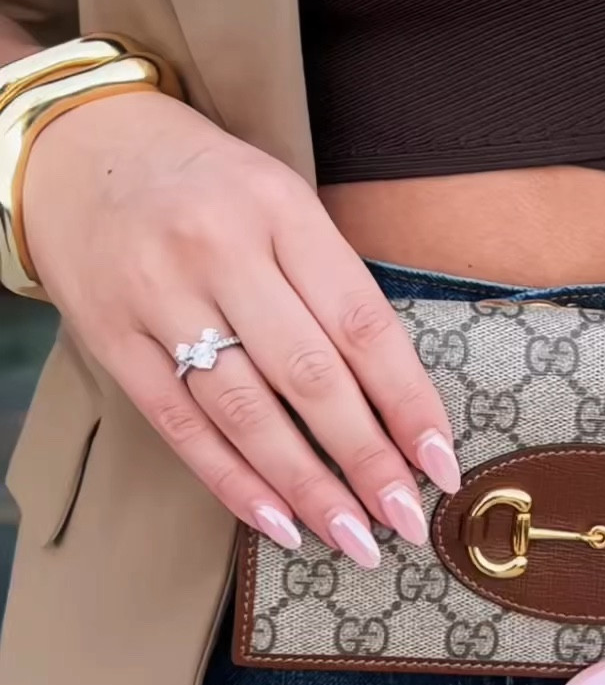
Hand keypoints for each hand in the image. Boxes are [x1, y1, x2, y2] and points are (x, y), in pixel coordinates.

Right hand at [21, 92, 460, 559]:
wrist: (83, 147)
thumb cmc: (207, 183)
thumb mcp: (281, 198)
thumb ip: (331, 280)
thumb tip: (396, 396)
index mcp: (281, 209)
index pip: (361, 322)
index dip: (407, 400)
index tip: (440, 461)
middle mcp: (220, 251)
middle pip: (309, 376)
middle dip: (366, 459)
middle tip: (404, 519)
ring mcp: (160, 297)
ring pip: (247, 413)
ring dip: (307, 487)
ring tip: (353, 537)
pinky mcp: (113, 340)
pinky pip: (182, 426)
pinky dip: (234, 480)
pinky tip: (278, 521)